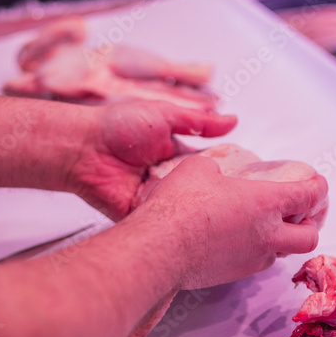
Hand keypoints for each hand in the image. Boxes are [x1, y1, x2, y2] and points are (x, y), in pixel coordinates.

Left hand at [68, 101, 236, 218]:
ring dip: (199, 209)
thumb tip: (233, 120)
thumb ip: (199, 121)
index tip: (251, 177)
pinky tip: (193, 221)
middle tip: (243, 199)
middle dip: (219, 195)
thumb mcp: (164, 115)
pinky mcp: (143, 215)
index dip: (228, 172)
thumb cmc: (117, 127)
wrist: (83, 148)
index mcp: (176, 155)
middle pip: (201, 191)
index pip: (210, 166)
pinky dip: (176, 220)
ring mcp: (157, 198)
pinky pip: (165, 221)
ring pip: (186, 208)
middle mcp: (169, 178)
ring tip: (225, 213)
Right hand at [139, 156, 328, 289]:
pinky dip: (254, 251)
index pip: (308, 195)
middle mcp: (267, 235)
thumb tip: (214, 175)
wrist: (160, 247)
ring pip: (280, 254)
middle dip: (309, 225)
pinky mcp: (233, 274)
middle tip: (299, 215)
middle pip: (309, 237)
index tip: (318, 184)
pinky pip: (254, 263)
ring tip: (265, 228)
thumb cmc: (180, 204)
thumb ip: (216, 171)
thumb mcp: (199, 169)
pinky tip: (237, 240)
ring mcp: (252, 259)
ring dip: (280, 241)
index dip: (318, 188)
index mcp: (266, 203)